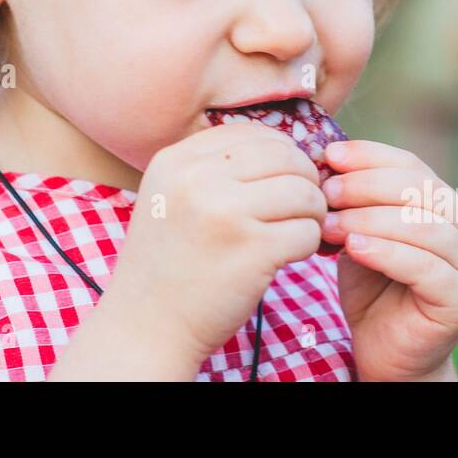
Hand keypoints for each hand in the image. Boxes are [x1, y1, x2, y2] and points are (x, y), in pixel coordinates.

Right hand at [109, 122, 327, 367]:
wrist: (145, 325)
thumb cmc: (167, 261)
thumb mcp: (170, 195)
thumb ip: (213, 166)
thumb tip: (283, 147)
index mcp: (177, 160)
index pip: (253, 132)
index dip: (280, 153)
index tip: (280, 180)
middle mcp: (198, 179)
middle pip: (285, 155)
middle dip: (304, 180)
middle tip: (300, 207)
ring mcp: (225, 213)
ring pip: (304, 191)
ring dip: (312, 213)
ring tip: (294, 231)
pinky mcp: (253, 250)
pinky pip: (308, 231)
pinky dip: (309, 244)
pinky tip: (287, 256)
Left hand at [317, 140, 457, 381]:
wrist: (387, 350)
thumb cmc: (373, 287)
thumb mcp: (360, 233)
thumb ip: (353, 202)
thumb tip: (325, 161)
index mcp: (446, 204)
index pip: (410, 165)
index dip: (369, 156)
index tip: (329, 155)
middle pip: (418, 189)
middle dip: (365, 185)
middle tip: (326, 192)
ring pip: (421, 224)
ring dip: (369, 219)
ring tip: (330, 224)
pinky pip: (423, 266)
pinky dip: (385, 252)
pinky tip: (354, 249)